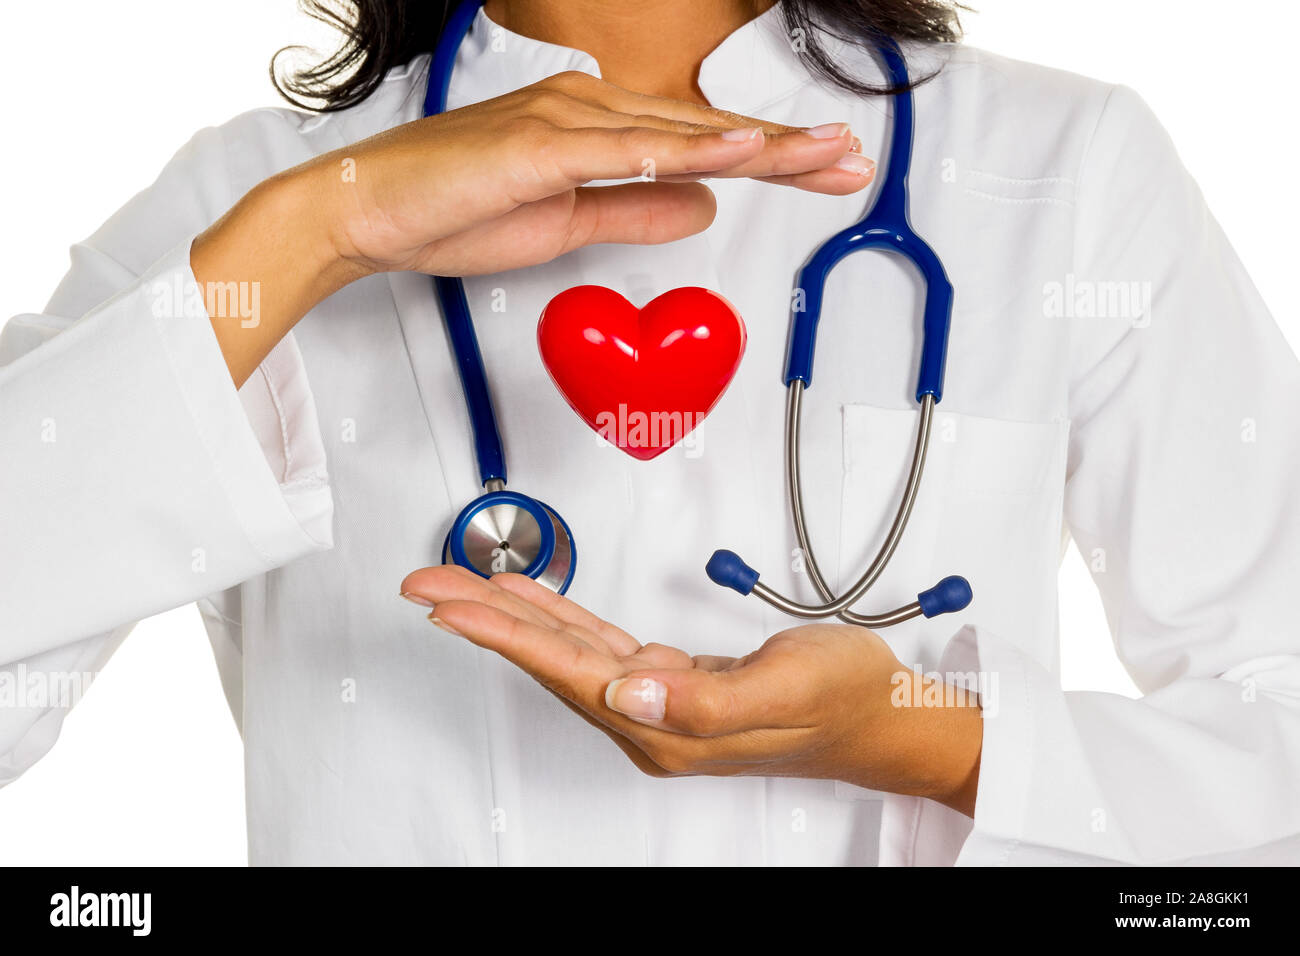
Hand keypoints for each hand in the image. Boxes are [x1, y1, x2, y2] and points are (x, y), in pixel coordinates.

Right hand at [313, 69, 873, 275]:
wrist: (368, 213)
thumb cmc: (452, 212)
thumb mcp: (568, 223)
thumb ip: (636, 213)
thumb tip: (702, 205)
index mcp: (595, 127)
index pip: (697, 144)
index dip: (767, 157)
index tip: (821, 170)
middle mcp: (588, 109)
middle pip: (705, 130)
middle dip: (786, 149)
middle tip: (850, 160)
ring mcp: (564, 119)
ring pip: (679, 133)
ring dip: (757, 144)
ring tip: (823, 154)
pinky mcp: (537, 144)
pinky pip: (624, 149)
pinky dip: (686, 149)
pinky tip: (738, 151)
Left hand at [399, 566, 981, 815]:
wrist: (884, 715)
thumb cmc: (846, 700)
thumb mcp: (787, 690)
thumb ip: (705, 703)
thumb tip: (627, 694)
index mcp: (668, 728)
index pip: (566, 672)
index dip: (503, 634)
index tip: (449, 606)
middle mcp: (652, 720)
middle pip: (549, 660)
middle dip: (483, 618)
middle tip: (427, 584)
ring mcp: (660, 703)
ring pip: (568, 650)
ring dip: (514, 615)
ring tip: (461, 586)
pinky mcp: (673, 683)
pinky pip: (600, 644)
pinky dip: (563, 617)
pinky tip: (536, 600)